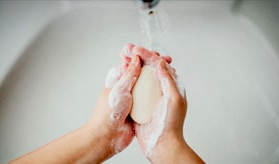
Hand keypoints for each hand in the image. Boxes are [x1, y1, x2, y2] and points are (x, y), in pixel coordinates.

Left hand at [84, 43, 172, 159]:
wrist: (107, 136)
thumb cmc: (107, 112)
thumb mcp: (120, 89)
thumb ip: (129, 74)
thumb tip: (137, 58)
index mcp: (119, 79)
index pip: (132, 62)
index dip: (144, 55)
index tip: (155, 53)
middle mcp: (127, 87)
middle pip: (143, 72)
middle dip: (154, 65)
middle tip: (167, 61)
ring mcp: (134, 98)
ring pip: (148, 85)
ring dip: (158, 78)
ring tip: (171, 72)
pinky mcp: (139, 109)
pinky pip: (150, 99)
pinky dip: (158, 93)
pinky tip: (167, 89)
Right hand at [132, 47, 203, 162]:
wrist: (161, 143)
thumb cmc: (171, 123)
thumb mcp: (174, 99)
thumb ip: (169, 80)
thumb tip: (161, 63)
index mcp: (171, 85)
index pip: (159, 64)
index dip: (148, 55)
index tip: (136, 49)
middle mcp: (160, 88)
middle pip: (148, 68)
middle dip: (138, 57)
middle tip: (127, 49)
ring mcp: (150, 96)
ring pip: (140, 76)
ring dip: (131, 66)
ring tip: (122, 58)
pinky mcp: (141, 104)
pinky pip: (134, 89)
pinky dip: (127, 80)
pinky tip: (120, 75)